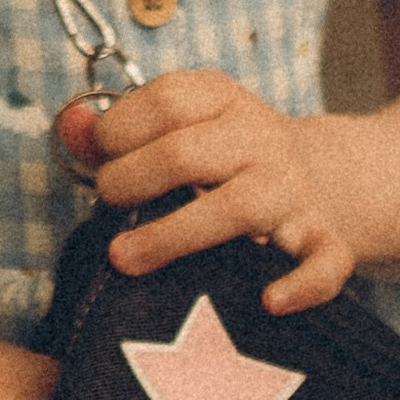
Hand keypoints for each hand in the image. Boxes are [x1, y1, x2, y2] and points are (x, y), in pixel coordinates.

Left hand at [58, 74, 362, 314]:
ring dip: (175, 235)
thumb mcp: (183, 124)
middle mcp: (261, 139)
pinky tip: (267, 300)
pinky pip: (324, 263)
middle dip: (133, 179)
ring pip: (240, 208)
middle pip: (187, 154)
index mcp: (224, 99)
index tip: (100, 158)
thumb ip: (119, 127)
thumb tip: (69, 123)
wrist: (330, 176)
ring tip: (125, 258)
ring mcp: (294, 190)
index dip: (119, 129)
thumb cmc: (229, 156)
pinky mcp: (327, 239)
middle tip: (106, 203)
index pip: (167, 101)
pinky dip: (300, 284)